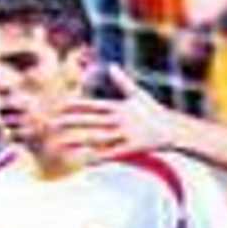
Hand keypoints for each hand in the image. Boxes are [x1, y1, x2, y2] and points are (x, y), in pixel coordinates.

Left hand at [53, 66, 175, 158]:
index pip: (94, 105)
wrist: (173, 129)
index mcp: (120, 107)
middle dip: (72, 121)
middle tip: (53, 123)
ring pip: (99, 137)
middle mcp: (121, 119)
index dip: (77, 105)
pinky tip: (85, 161)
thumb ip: (122, 81)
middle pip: (92, 120)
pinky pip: (113, 153)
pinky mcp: (133, 147)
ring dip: (80, 140)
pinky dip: (99, 157)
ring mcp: (127, 133)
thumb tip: (112, 66)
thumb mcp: (138, 94)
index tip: (60, 106)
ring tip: (62, 143)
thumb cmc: (153, 112)